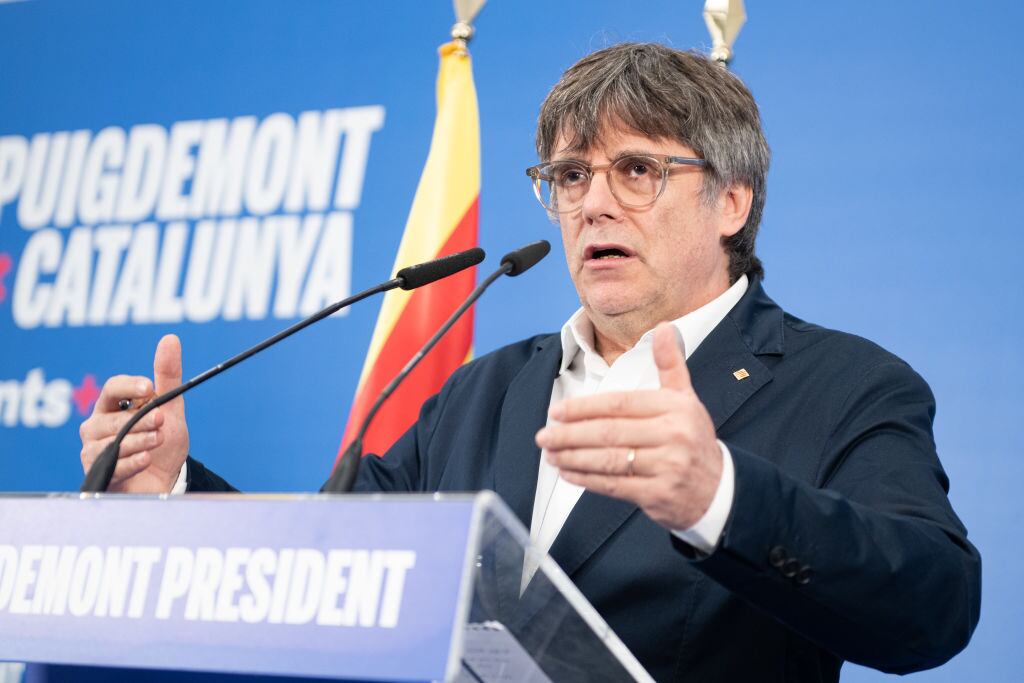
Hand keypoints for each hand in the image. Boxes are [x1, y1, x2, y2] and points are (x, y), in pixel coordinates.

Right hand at [79, 334, 189, 492]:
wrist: (167, 480)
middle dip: (140, 419)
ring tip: (157, 440)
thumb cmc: (163, 442)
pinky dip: (131, 462)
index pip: (112, 388)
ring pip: (110, 443)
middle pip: (111, 418)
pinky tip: (146, 459)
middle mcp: (96, 427)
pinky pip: (111, 466)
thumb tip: (170, 338)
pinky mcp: (99, 475)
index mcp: (112, 406)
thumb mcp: (171, 407)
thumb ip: (168, 375)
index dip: (129, 386)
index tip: (149, 387)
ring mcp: (94, 451)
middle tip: (161, 420)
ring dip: (137, 440)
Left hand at [535, 323, 722, 529]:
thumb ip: (670, 364)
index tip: (557, 411)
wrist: (719, 489)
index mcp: (675, 407)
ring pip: (609, 460)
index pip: (620, 404)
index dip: (584, 408)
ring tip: (550, 454)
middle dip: (571, 434)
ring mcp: (667, 466)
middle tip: (544, 436)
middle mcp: (673, 435)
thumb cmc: (692, 438)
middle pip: (610, 432)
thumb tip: (665, 327)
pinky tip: (568, 474)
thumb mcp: (686, 398)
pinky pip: (615, 485)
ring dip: (573, 458)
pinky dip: (587, 480)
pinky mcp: (659, 494)